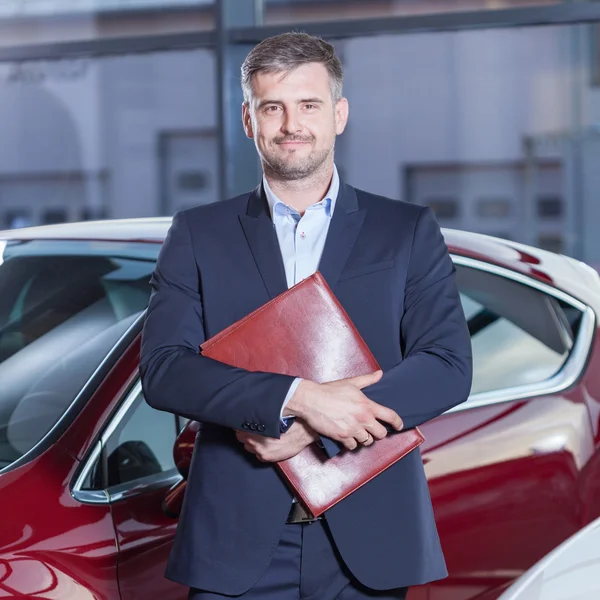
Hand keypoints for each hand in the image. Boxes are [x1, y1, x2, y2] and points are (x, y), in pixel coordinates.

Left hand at [236, 419, 318, 462]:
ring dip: (251, 441)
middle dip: (245, 432)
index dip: (240, 424)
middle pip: (241, 437)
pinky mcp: (269, 458)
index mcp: (256, 433)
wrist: (305, 432)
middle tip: (251, 426)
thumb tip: (249, 411)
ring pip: (248, 446)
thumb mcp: (273, 415)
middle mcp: (257, 445)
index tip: (242, 420)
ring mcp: (262, 453)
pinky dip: (259, 448)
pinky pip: (257, 453)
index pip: (238, 429)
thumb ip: (259, 415)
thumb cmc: (291, 422)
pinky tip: (265, 442)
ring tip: (259, 434)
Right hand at [285, 371, 402, 450]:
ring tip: (358, 432)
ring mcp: (353, 429)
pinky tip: (348, 436)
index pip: (390, 416)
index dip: (398, 422)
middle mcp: (363, 419)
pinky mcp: (342, 437)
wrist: (311, 400)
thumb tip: (380, 374)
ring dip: (364, 438)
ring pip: (367, 441)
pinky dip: (351, 443)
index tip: (399, 425)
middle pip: (381, 433)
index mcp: (367, 405)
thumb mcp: (350, 383)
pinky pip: (353, 446)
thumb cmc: (330, 391)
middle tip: (373, 430)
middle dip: (378, 433)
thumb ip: (367, 380)